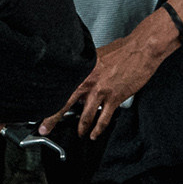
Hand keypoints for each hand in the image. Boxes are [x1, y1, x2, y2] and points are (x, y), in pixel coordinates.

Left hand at [52, 22, 178, 139]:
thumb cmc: (122, 50)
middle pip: (64, 103)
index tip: (41, 108)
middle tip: (44, 129)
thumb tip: (82, 83)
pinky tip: (95, 134)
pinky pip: (103, 118)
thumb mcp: (97, 56)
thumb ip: (87, 71)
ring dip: (80, 128)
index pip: (60, 87)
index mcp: (81, 69)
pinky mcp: (114, 98)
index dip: (49, 100)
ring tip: (79, 134)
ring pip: (85, 116)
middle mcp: (87, 80)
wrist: (141, 49)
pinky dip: (98, 129)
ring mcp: (100, 91)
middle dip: (52, 119)